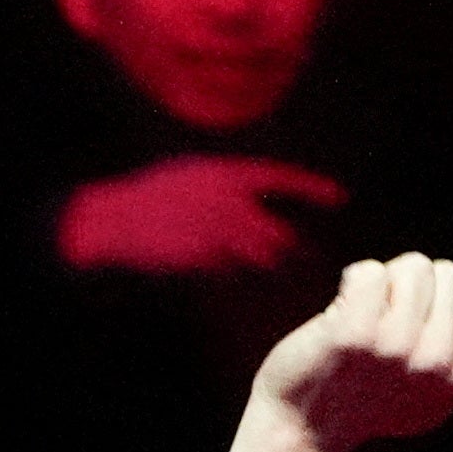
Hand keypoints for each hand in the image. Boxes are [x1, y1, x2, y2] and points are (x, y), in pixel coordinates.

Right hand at [57, 156, 347, 277]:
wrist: (114, 220)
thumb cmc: (149, 194)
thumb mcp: (192, 173)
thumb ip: (227, 184)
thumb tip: (252, 197)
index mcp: (229, 174)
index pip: (283, 179)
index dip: (312, 189)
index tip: (338, 198)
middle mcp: (231, 203)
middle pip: (278, 231)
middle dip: (293, 247)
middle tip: (310, 258)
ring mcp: (218, 235)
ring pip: (258, 257)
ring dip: (267, 266)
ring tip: (279, 275)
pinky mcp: (204, 262)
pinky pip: (229, 272)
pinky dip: (234, 275)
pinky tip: (230, 277)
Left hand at [203, 254, 452, 451]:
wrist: (303, 430)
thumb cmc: (369, 405)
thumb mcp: (435, 401)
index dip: (448, 302)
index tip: (420, 333)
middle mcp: (440, 365)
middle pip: (450, 273)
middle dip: (418, 287)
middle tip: (387, 325)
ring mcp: (397, 349)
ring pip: (415, 267)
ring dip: (387, 283)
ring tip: (365, 320)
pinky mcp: (353, 336)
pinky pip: (370, 272)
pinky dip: (353, 280)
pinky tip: (340, 312)